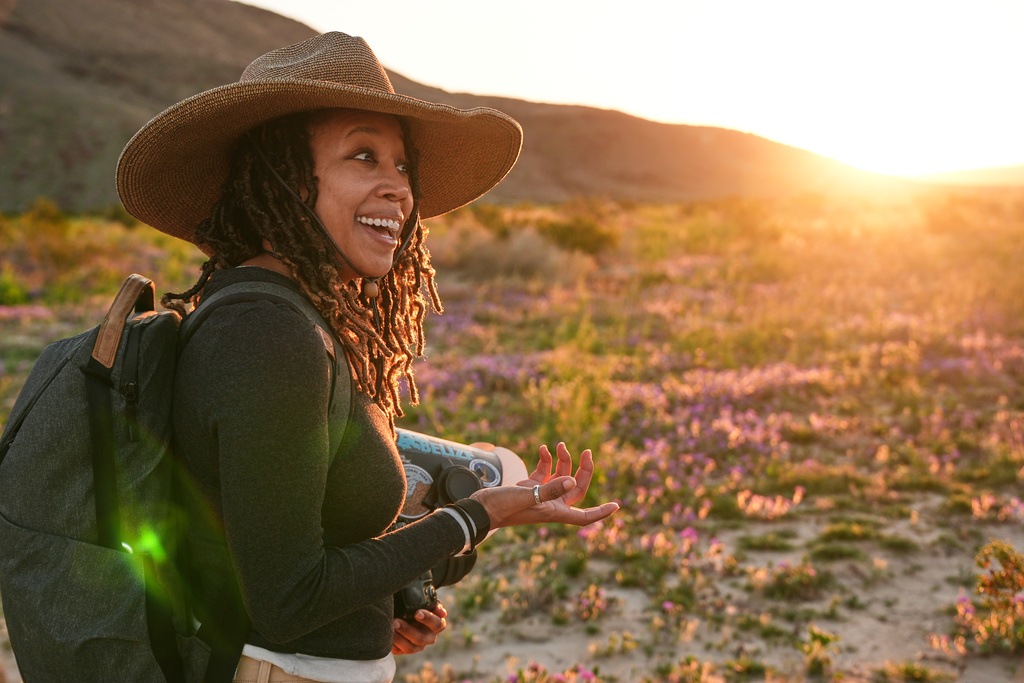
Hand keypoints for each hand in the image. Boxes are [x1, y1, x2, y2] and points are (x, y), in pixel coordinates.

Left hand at [392, 602, 446, 654]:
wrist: (407, 613)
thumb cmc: (419, 605)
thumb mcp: (427, 601)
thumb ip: (433, 603)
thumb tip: (442, 612)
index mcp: (437, 625)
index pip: (437, 624)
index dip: (428, 619)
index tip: (417, 613)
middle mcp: (429, 637)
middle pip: (421, 638)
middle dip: (407, 630)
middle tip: (396, 621)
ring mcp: (417, 646)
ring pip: (409, 648)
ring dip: (399, 638)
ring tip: (390, 627)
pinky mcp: (405, 650)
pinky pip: (399, 651)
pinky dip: (392, 643)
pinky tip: (386, 635)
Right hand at [470, 443, 618, 528]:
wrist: (479, 509)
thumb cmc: (501, 507)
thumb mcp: (526, 496)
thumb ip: (549, 489)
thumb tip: (570, 480)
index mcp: (554, 511)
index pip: (584, 516)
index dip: (601, 512)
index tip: (616, 506)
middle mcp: (551, 504)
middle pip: (576, 489)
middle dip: (584, 470)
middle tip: (588, 452)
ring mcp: (540, 496)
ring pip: (561, 477)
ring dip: (563, 460)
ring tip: (560, 444)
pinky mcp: (529, 488)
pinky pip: (545, 472)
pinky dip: (546, 460)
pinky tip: (544, 448)